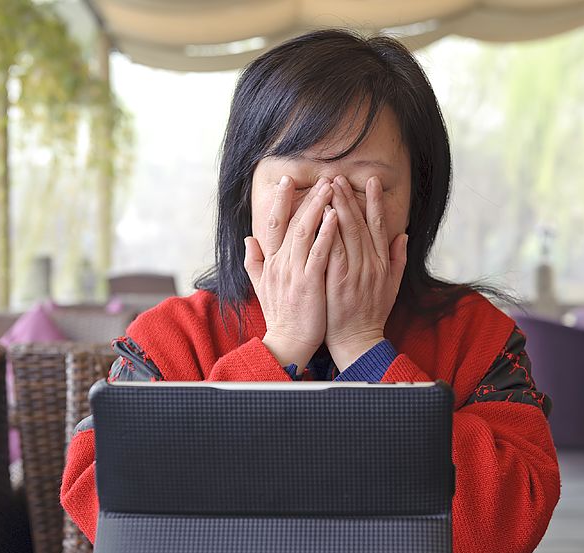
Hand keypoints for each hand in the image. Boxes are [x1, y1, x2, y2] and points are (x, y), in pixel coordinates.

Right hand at [244, 175, 338, 371]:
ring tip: (332, 188)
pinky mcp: (308, 283)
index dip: (280, 200)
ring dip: (318, 207)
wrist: (288, 342)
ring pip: (304, 231)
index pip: (273, 223)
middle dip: (307, 197)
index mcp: (271, 262)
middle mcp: (280, 263)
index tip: (287, 180)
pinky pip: (318, 252)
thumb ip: (253, 262)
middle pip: (292, 221)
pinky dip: (326, 232)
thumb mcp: (261, 286)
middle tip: (323, 178)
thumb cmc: (281, 315)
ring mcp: (293, 272)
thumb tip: (248, 239)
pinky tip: (335, 216)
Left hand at [324, 175, 407, 371]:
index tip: (370, 181)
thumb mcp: (392, 286)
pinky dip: (327, 230)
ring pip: (345, 231)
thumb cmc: (372, 314)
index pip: (379, 225)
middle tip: (339, 176)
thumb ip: (398, 259)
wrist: (358, 340)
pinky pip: (331, 249)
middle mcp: (370, 263)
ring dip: (337, 206)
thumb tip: (403, 235)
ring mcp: (353, 271)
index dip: (375, 202)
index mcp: (382, 263)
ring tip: (328, 186)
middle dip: (349, 197)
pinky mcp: (337, 279)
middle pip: (359, 223)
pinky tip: (321, 214)